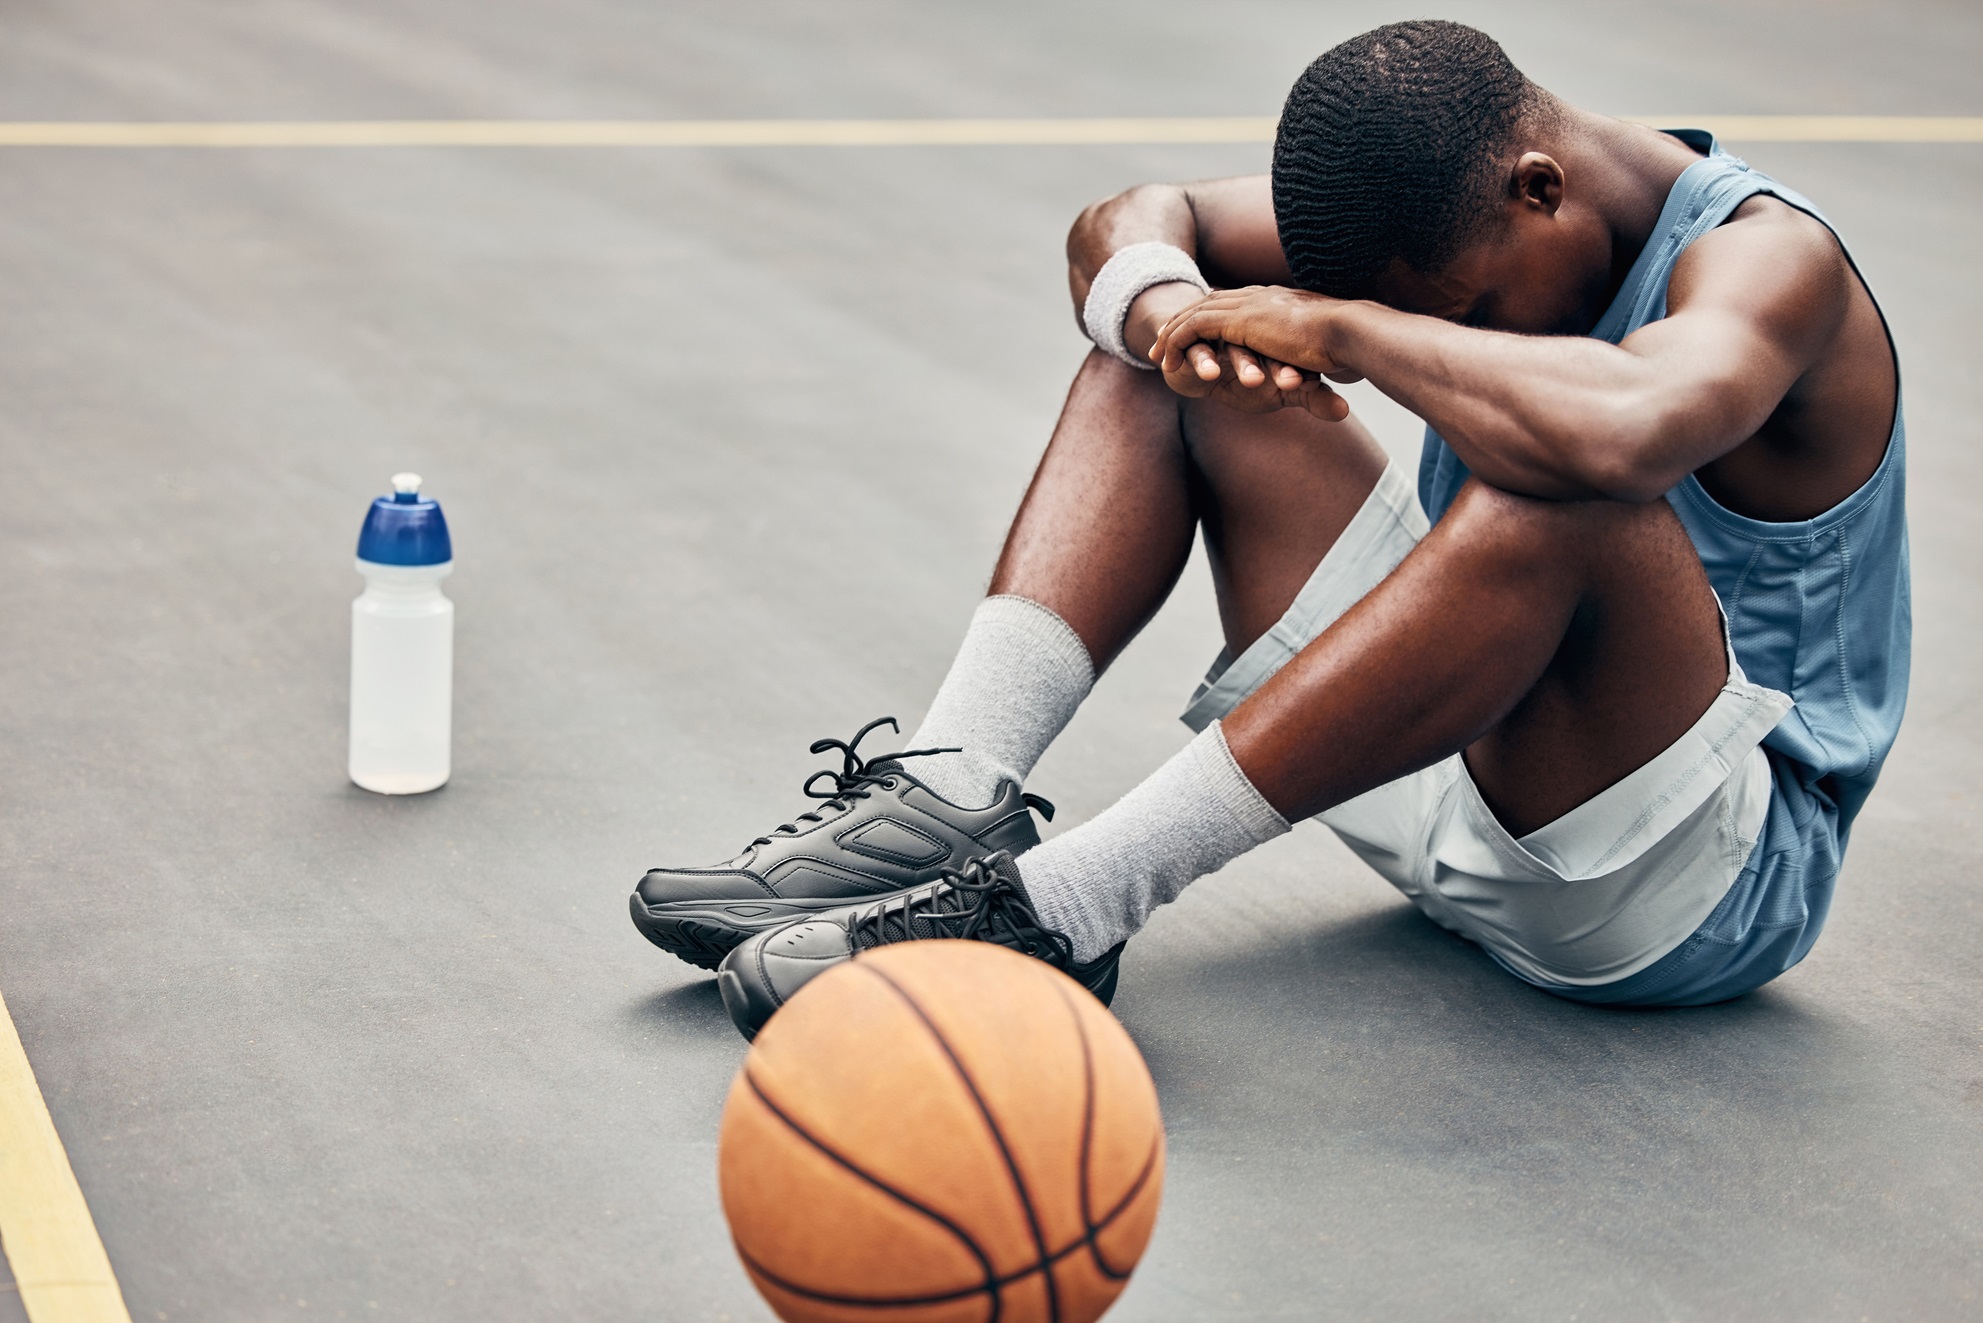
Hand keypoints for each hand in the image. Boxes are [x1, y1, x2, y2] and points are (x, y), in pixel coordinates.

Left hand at [1149, 286, 1360, 420]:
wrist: (1347, 332)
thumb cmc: (1347, 346)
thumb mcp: (1323, 351)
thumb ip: (1316, 358)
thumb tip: (1329, 373)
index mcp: (1277, 300)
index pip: (1236, 302)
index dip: (1214, 317)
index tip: (1199, 335)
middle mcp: (1259, 296)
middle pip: (1209, 301)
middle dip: (1183, 320)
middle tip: (1163, 341)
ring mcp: (1247, 304)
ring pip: (1195, 313)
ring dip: (1172, 333)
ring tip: (1156, 356)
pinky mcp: (1238, 320)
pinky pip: (1194, 328)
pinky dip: (1177, 342)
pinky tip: (1167, 364)